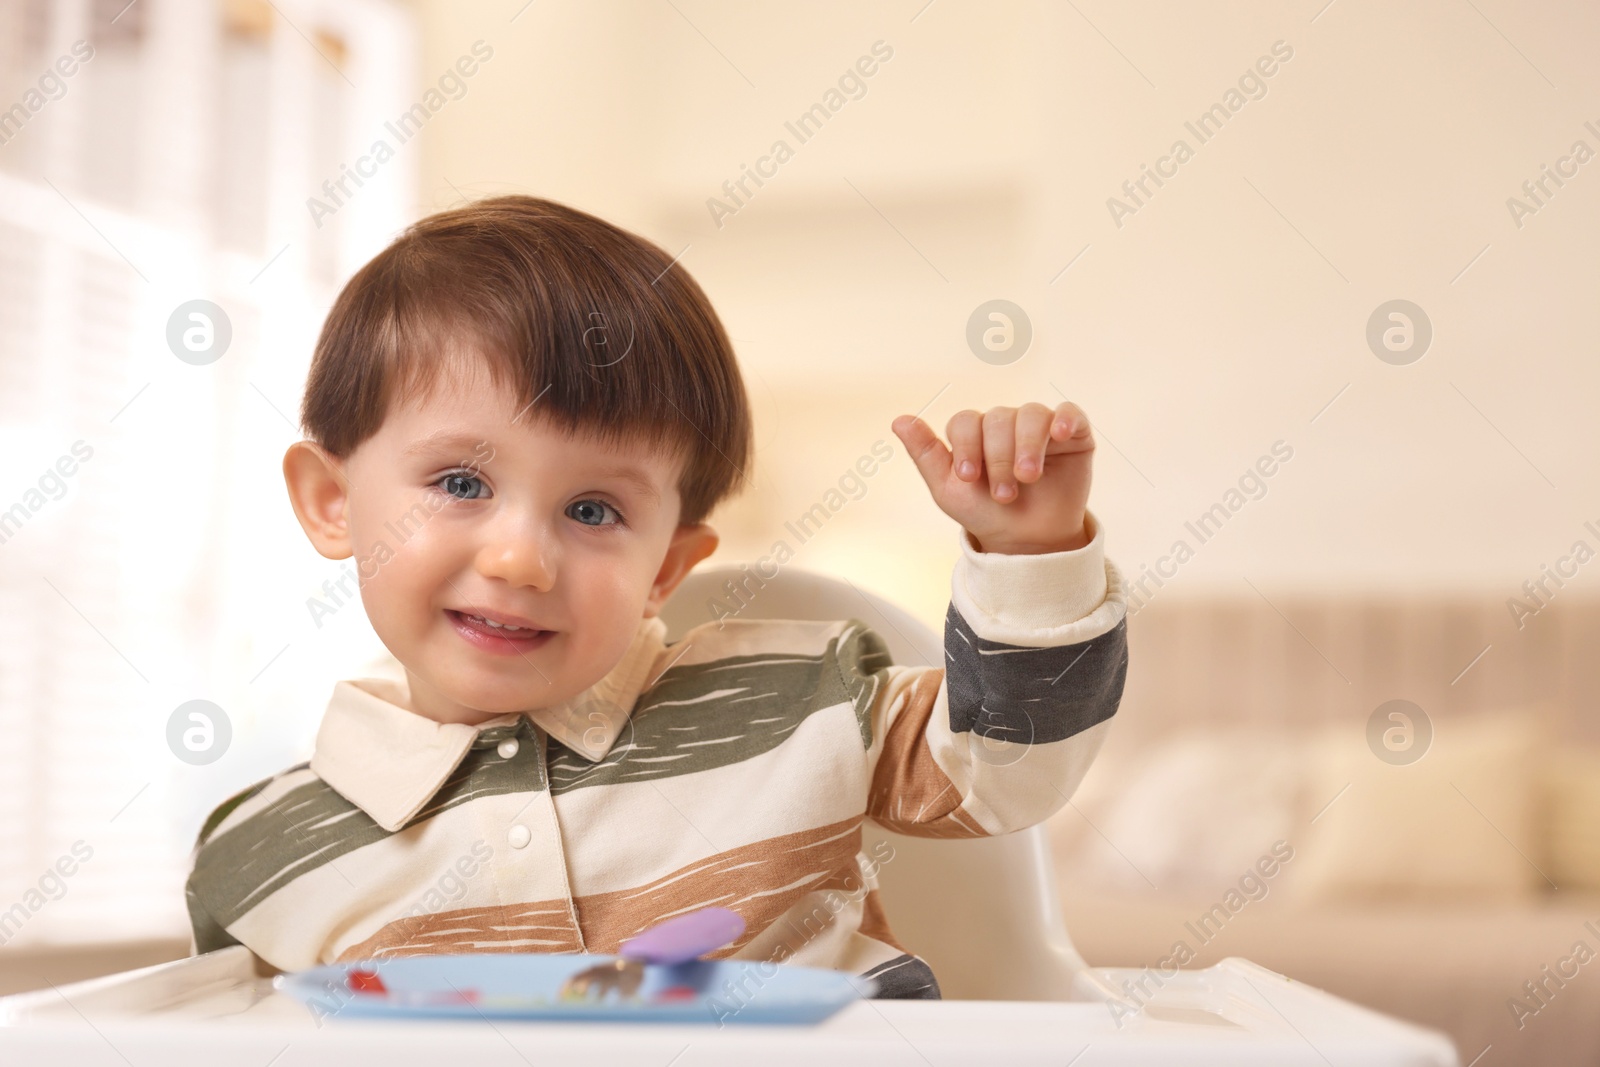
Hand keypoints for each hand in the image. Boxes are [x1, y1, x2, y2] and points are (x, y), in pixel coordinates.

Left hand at [891, 401, 1093, 553]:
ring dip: (1027, 447)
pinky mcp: (1072, 434)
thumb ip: (925, 454)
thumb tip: (898, 420)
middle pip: (998, 419)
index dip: (965, 446)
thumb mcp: (948, 490)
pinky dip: (1064, 419)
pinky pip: (1069, 413)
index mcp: (975, 433)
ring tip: (1028, 478)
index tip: (969, 478)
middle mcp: (1006, 424)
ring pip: (1031, 414)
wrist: (1027, 540)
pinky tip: (1058, 435)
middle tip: (1004, 494)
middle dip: (998, 458)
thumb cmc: (985, 513)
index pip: (965, 421)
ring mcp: (1039, 427)